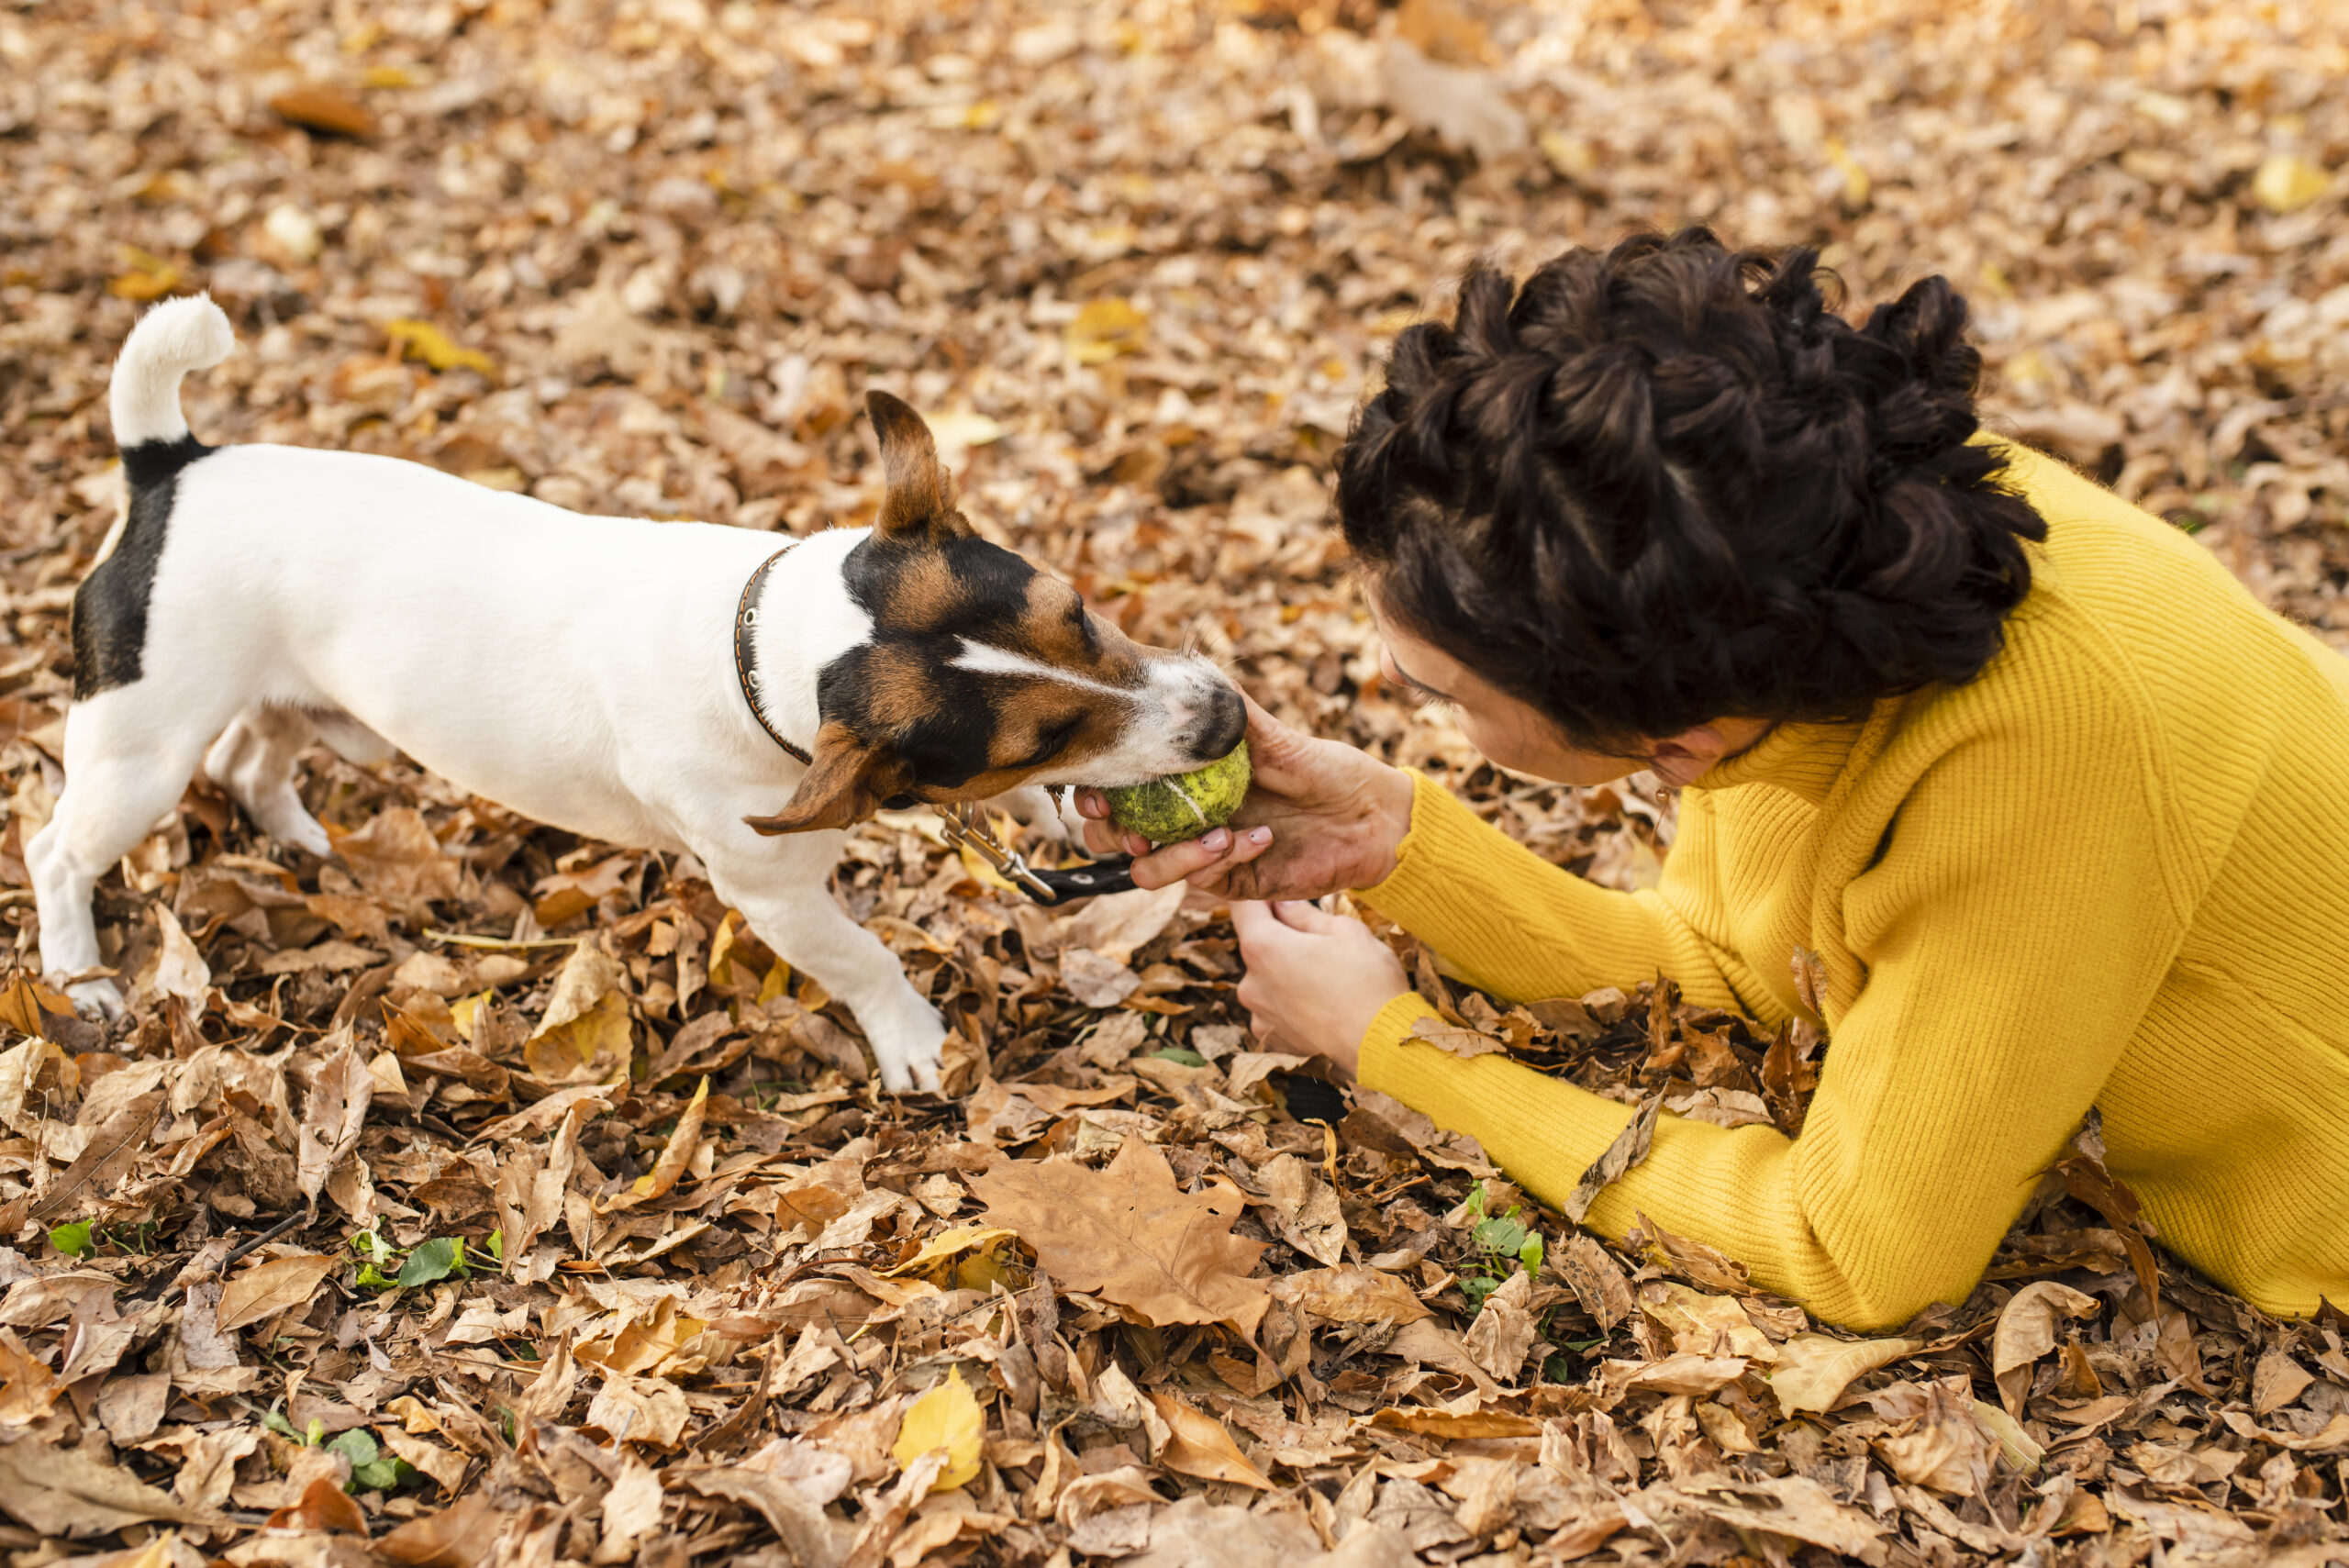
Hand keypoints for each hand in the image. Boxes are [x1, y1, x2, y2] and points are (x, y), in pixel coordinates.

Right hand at [1075, 696, 1415, 901]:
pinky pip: (1202, 882)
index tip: (1097, 793)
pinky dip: (1222, 860)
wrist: (1370, 817)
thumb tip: (1193, 664)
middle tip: (1132, 828)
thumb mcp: (1274, 735)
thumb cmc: (1323, 768)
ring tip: (1216, 833)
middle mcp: (1181, 818)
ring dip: (1171, 856)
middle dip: (1111, 835)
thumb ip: (1230, 710)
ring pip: (1148, 872)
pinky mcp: (1230, 883)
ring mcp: (1203, 854)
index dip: (1093, 794)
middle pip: (1113, 839)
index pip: (1115, 790)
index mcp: (1180, 780)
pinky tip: (1259, 839)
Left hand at [1231, 899, 1410, 1075]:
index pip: (1243, 906)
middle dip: (1281, 934)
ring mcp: (1259, 1014)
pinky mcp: (1271, 1038)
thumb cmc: (1369, 983)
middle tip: (1319, 935)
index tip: (1278, 889)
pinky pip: (1275, 1007)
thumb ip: (1305, 914)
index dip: (1260, 893)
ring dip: (1287, 969)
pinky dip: (1292, 1000)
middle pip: (1257, 944)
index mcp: (1262, 947)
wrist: (1384, 1046)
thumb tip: (1286, 903)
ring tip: (1326, 974)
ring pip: (1267, 977)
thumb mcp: (1345, 931)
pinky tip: (1323, 1002)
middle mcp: (1250, 982)